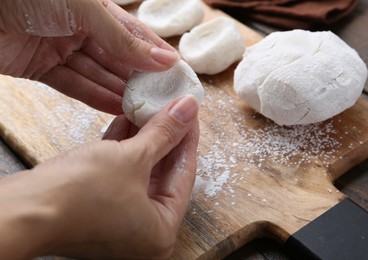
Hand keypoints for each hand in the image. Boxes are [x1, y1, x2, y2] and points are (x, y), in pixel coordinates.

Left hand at [0, 0, 178, 113]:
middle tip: (160, 98)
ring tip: (143, 109)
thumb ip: (124, 40)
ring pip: (97, 75)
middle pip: (116, 58)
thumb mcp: (86, 12)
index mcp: (94, 8)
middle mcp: (79, 27)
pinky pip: (73, 85)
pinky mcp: (39, 67)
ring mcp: (59, 48)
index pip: (134, 34)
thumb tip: (164, 59)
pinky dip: (94, 97)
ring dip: (119, 92)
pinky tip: (116, 108)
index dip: (156, 53)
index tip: (176, 73)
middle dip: (138, 78)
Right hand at [0, 95, 198, 258]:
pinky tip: (128, 120)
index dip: (188, 138)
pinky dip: (124, 148)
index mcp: (160, 231)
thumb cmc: (78, 196)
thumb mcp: (132, 157)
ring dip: (145, 138)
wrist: (23, 210)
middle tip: (174, 108)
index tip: (190, 112)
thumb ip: (164, 133)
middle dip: (167, 136)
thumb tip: (188, 110)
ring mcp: (119, 220)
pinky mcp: (98, 207)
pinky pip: (120, 173)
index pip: (185, 174)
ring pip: (140, 170)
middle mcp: (142, 231)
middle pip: (163, 173)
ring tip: (153, 107)